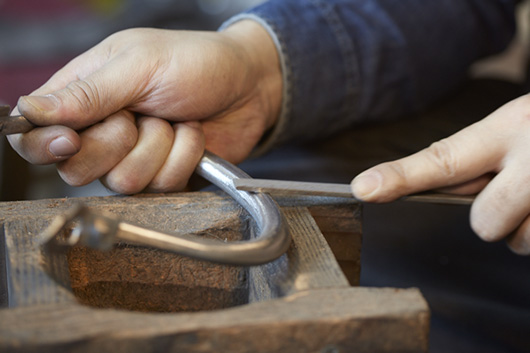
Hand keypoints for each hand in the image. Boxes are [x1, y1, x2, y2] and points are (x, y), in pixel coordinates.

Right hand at [8, 20, 281, 193]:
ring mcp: (133, 158)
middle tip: (142, 114)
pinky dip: (183, 157)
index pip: (35, 134)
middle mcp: (102, 132)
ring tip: (174, 119)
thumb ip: (89, 92)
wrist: (248, 87)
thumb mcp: (141, 64)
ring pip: (123, 181)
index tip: (70, 141)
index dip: (44, 146)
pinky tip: (192, 135)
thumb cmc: (197, 62)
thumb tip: (31, 110)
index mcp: (84, 95)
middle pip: (75, 169)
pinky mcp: (163, 176)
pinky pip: (161, 186)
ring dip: (159, 147)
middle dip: (117, 142)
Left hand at [351, 94, 529, 254]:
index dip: (400, 177)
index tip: (363, 188)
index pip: (444, 158)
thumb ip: (478, 154)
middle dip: (494, 216)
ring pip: (518, 240)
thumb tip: (435, 183)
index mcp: (507, 127)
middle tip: (515, 191)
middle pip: (484, 221)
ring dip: (525, 225)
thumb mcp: (517, 123)